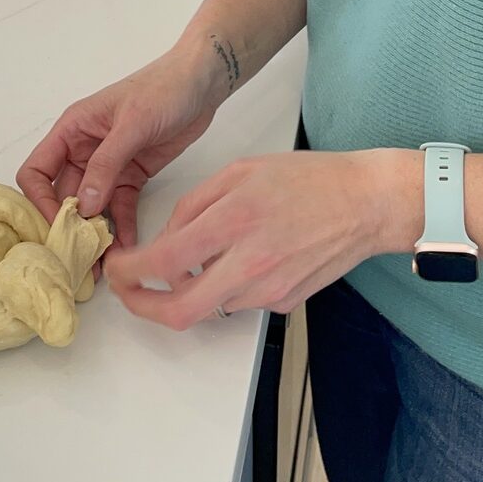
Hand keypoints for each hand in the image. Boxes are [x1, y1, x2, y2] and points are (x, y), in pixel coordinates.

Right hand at [16, 45, 226, 251]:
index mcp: (72, 130)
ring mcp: (108, 166)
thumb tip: (83, 206)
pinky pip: (120, 208)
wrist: (202, 84)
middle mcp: (84, 150)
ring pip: (92, 208)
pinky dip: (120, 229)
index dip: (41, 201)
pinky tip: (125, 251)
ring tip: (99, 266)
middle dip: (68, 228)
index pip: (37, 171)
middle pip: (64, 196)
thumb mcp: (132, 124)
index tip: (59, 227)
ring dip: (94, 234)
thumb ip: (106, 163)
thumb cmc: (163, 88)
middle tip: (76, 261)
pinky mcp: (132, 177)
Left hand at [104, 148, 417, 328]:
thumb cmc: (307, 179)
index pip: (163, 261)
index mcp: (234, 221)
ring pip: (208, 304)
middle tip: (127, 291)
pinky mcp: (283, 302)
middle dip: (141, 306)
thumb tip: (165, 240)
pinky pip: (239, 301)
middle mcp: (250, 263)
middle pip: (179, 310)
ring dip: (190, 289)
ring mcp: (269, 289)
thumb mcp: (241, 171)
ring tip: (198, 256)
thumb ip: (195, 206)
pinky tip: (243, 256)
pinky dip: (226, 285)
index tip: (116, 267)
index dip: (128, 271)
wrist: (366, 203)